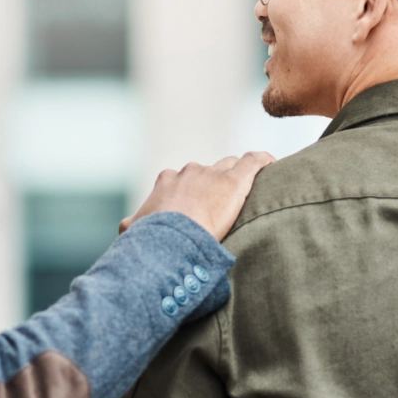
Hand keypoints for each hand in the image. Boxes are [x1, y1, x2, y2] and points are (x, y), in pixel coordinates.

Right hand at [120, 152, 275, 240]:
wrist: (171, 235)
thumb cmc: (152, 236)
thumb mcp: (133, 230)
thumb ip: (131, 225)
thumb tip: (125, 229)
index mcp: (166, 181)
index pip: (183, 179)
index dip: (192, 192)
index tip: (198, 206)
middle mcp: (189, 171)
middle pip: (207, 171)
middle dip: (214, 184)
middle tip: (222, 206)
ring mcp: (213, 173)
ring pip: (230, 165)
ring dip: (238, 176)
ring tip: (251, 190)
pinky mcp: (235, 180)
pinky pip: (254, 161)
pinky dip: (263, 162)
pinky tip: (272, 165)